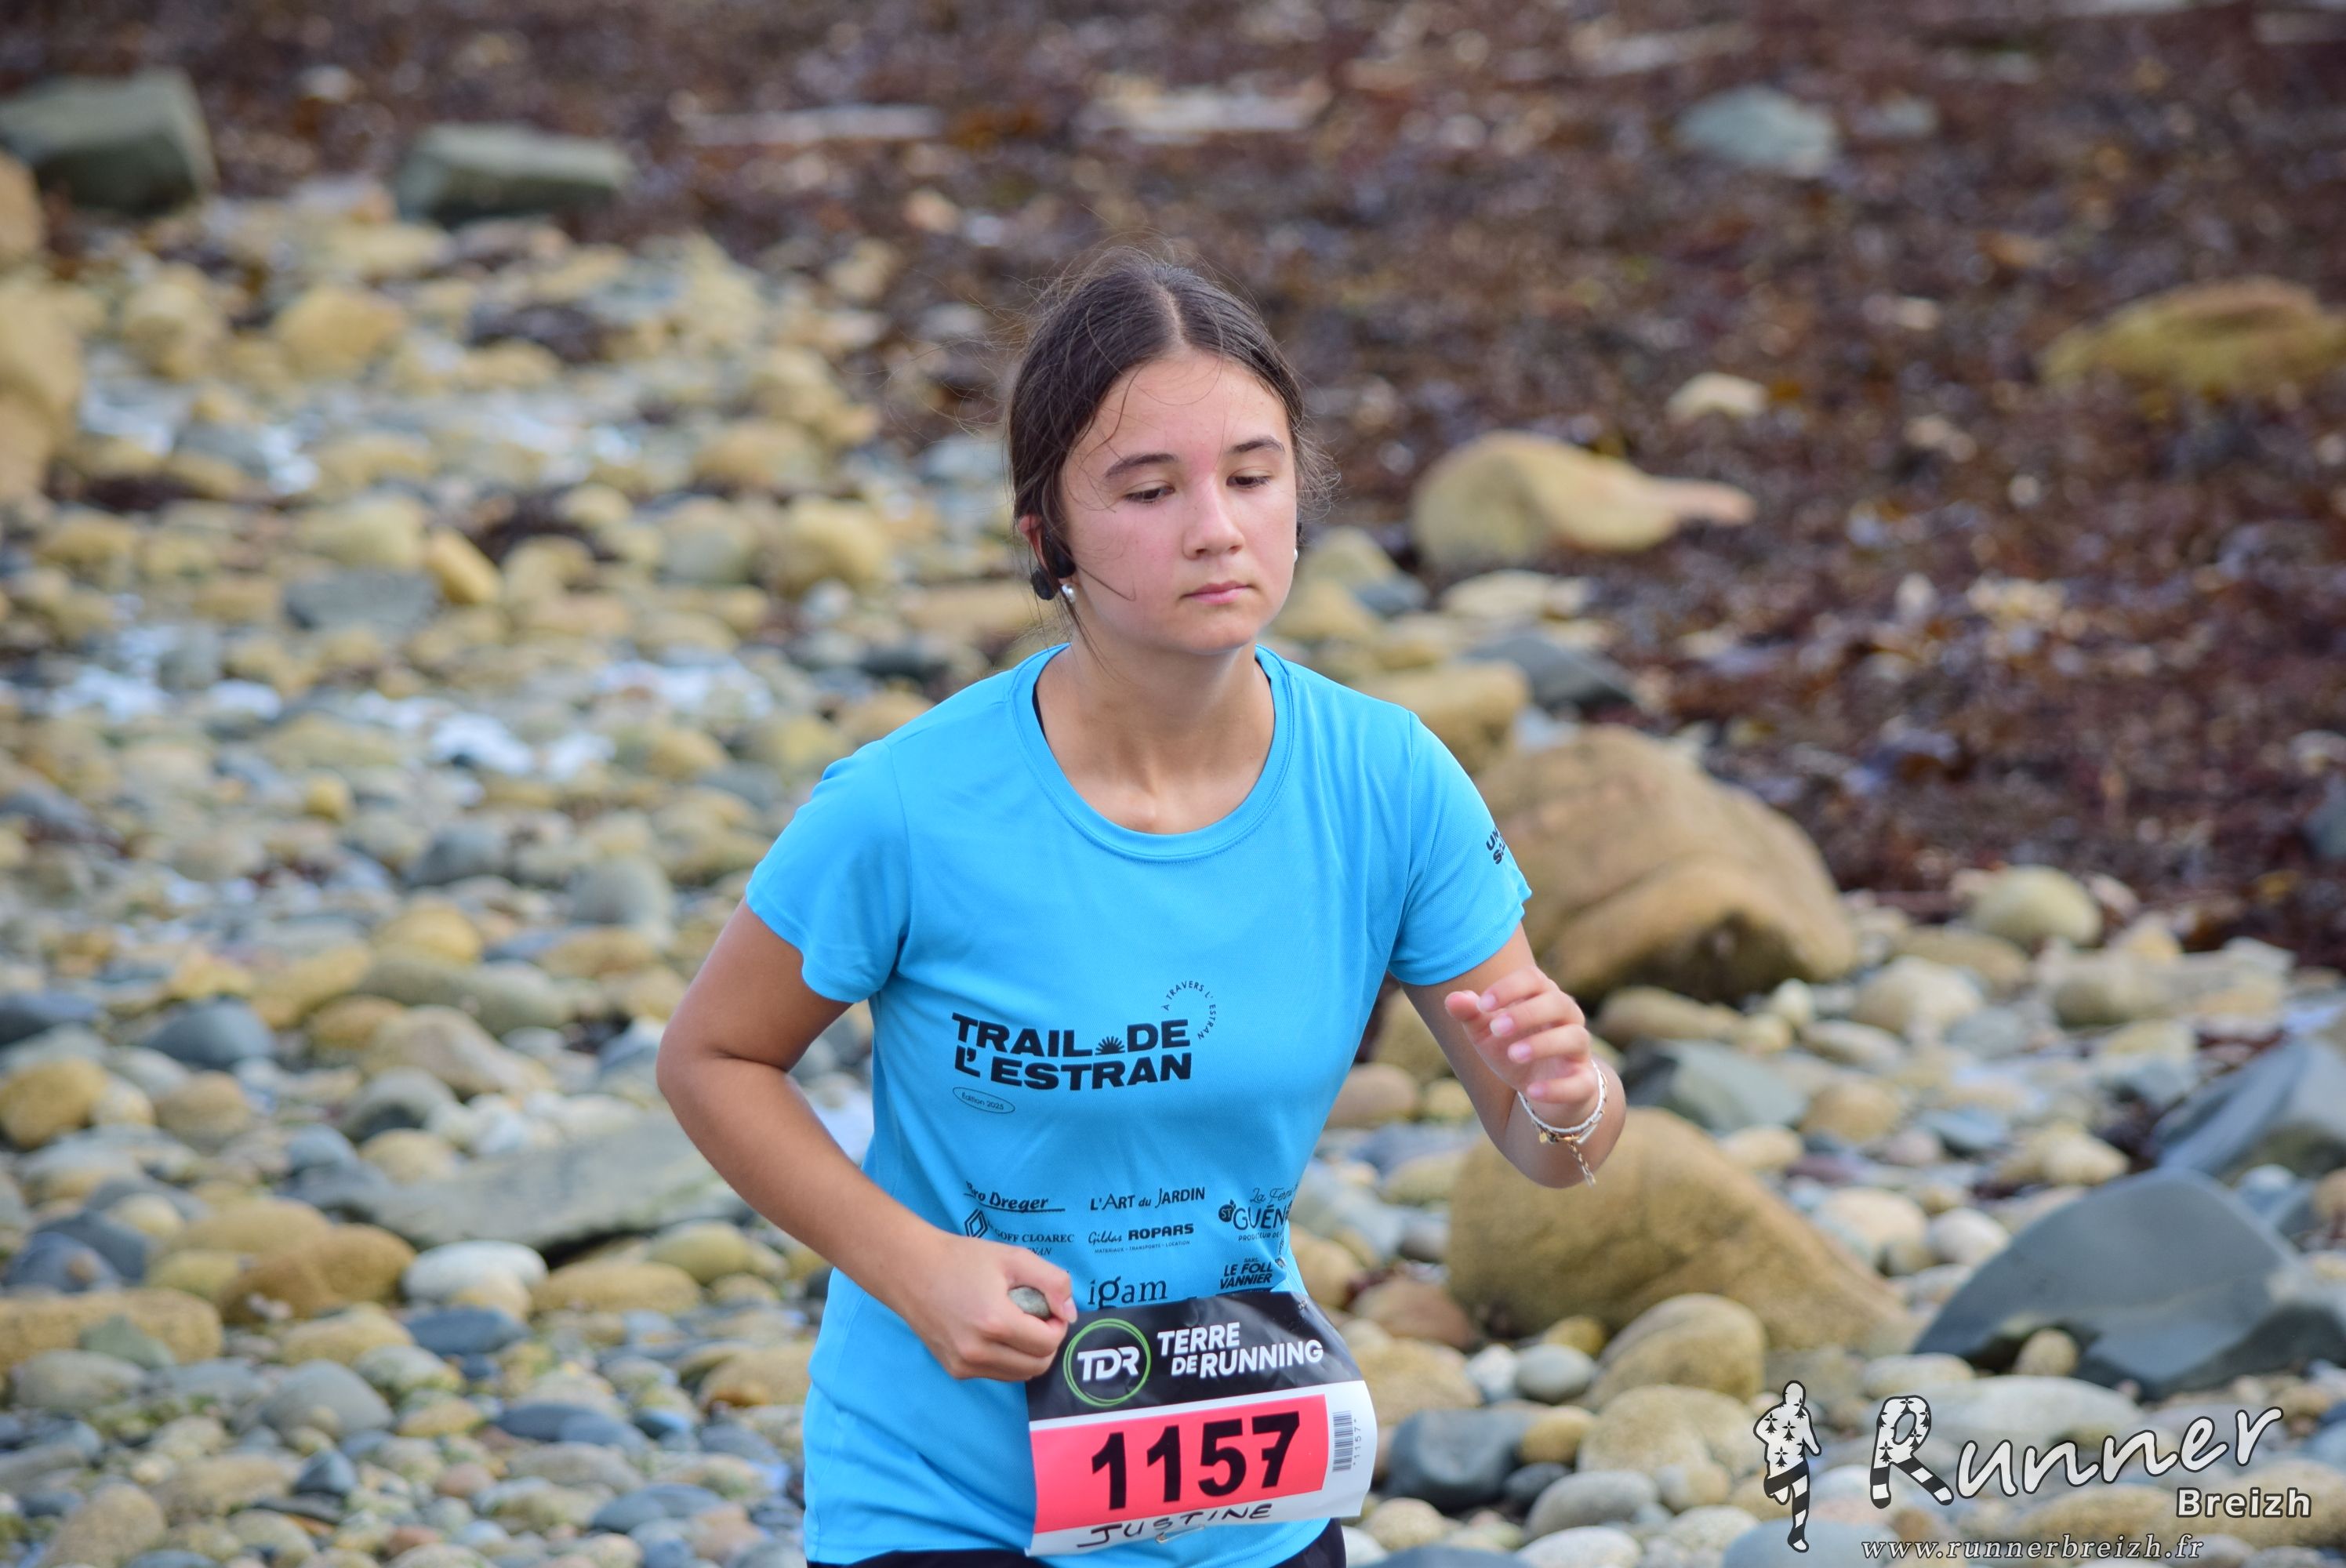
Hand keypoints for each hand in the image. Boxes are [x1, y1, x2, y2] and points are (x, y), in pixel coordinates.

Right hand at [883, 1230, 1078, 1381]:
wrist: (911, 1271)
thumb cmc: (962, 1259)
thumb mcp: (1013, 1257)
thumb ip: (1052, 1281)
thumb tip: (1070, 1313)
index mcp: (994, 1322)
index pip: (1047, 1344)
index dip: (1057, 1326)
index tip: (1049, 1308)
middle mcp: (978, 1352)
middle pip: (1037, 1366)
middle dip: (1046, 1343)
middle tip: (1037, 1317)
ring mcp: (964, 1366)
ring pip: (1019, 1375)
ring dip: (1028, 1354)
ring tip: (1017, 1324)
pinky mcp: (955, 1371)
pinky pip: (997, 1374)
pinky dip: (1007, 1359)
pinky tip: (996, 1333)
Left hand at [1444, 962, 1601, 1125]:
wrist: (1540, 1090)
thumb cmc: (1512, 1049)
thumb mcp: (1485, 1033)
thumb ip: (1469, 1014)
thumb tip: (1453, 999)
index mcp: (1543, 998)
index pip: (1533, 979)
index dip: (1509, 988)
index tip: (1482, 1005)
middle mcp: (1567, 1019)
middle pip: (1558, 1002)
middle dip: (1527, 1013)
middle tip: (1497, 1028)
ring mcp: (1579, 1051)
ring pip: (1575, 1037)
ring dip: (1543, 1044)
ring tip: (1513, 1055)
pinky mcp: (1584, 1083)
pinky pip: (1581, 1082)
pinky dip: (1557, 1087)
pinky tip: (1532, 1091)